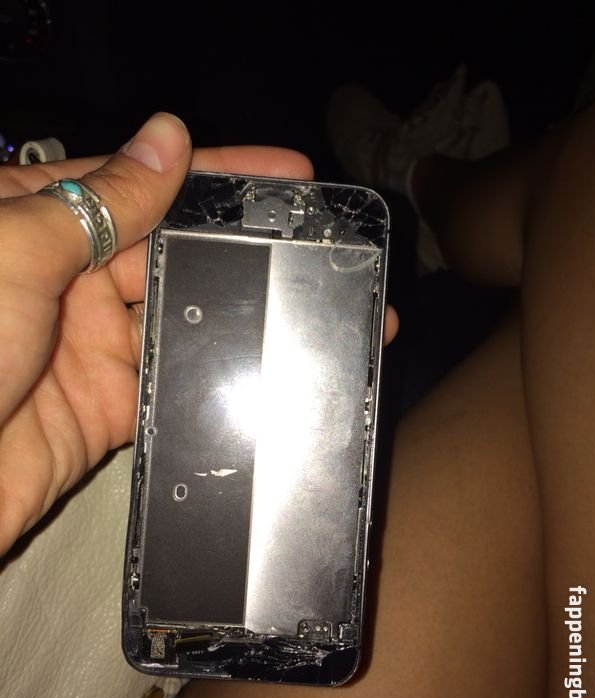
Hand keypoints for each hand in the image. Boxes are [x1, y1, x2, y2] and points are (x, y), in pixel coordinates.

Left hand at [0, 113, 313, 553]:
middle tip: (309, 237)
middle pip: (174, 247)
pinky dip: (211, 374)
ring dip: (236, 308)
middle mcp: (68, 277)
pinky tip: (255, 360)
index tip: (283, 172)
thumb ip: (97, 202)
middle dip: (240, 241)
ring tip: (299, 296)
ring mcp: (91, 343)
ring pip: (184, 313)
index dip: (216, 174)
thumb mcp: (15, 252)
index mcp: (39, 222)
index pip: (141, 182)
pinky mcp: (107, 403)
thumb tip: (165, 140)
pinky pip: (173, 381)